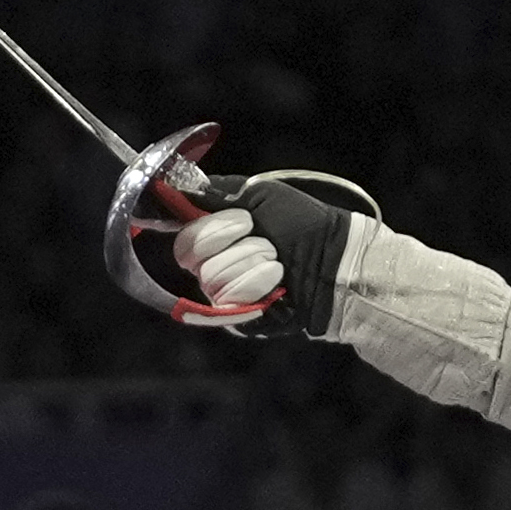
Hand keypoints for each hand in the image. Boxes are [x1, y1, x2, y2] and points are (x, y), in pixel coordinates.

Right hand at [170, 167, 362, 337]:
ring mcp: (225, 299)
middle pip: (196, 264)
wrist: (333, 258)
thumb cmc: (303, 224)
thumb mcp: (259, 194)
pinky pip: (229, 304)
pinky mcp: (240, 321)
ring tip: (278, 262)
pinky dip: (258, 285)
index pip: (182, 243)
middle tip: (267, 242)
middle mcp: (213, 270)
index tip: (244, 221)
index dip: (209, 231)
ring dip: (253, 264)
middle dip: (237, 246)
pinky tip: (278, 282)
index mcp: (213, 241)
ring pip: (213, 282)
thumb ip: (216, 192)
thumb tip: (177, 188)